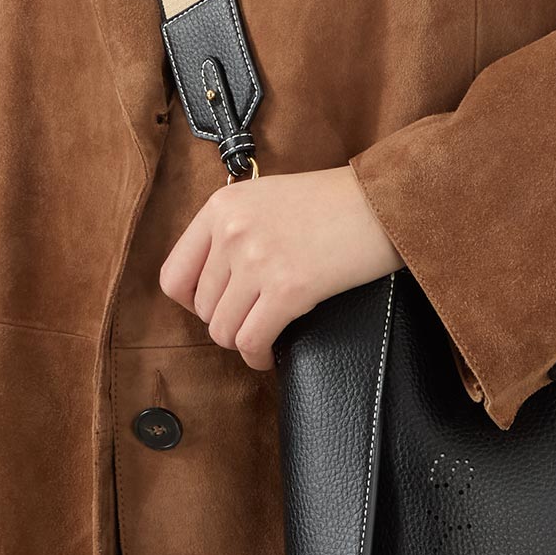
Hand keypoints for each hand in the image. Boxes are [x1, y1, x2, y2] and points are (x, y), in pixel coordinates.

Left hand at [159, 164, 403, 369]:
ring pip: (222, 331)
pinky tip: (270, 354)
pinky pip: (252, 341)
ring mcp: (257, 260)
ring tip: (261, 337)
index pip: (173, 275)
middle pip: (203, 308)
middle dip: (226, 322)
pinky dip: (258, 357)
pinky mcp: (288, 288)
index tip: (213, 307)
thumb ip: (233, 229)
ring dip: (242, 341)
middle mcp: (231, 231)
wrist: (382, 201)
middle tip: (252, 320)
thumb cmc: (333, 201)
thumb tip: (211, 278)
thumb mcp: (267, 197)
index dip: (190, 302)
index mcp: (221, 206)